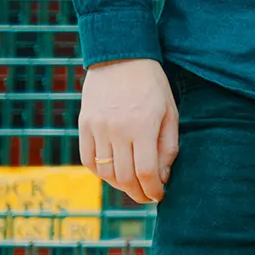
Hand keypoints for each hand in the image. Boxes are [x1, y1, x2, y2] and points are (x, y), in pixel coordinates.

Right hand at [76, 59, 178, 203]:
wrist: (120, 58)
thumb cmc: (152, 86)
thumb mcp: (170, 114)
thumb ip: (167, 147)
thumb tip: (162, 177)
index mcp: (143, 127)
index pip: (146, 172)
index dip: (153, 190)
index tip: (159, 196)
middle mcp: (117, 131)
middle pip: (124, 177)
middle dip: (138, 193)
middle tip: (147, 196)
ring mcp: (97, 128)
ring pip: (105, 172)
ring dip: (119, 186)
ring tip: (132, 186)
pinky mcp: (84, 125)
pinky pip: (88, 159)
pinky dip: (99, 173)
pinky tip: (112, 174)